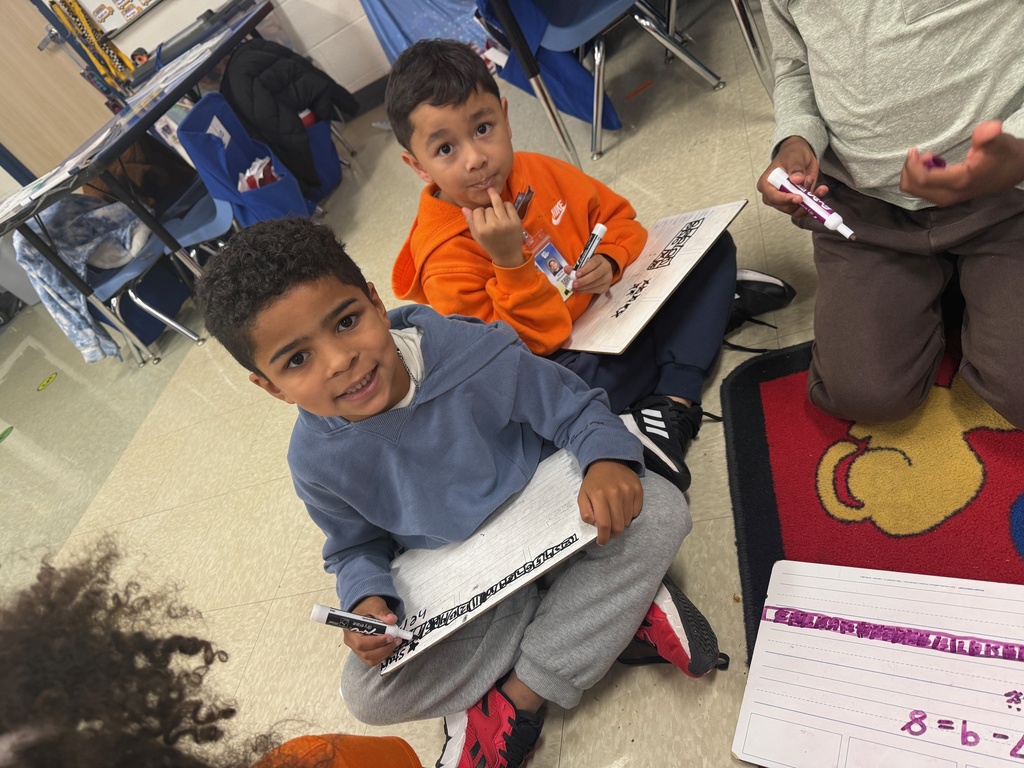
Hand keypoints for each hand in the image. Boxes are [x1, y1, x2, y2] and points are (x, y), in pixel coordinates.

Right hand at [343, 596, 404, 666]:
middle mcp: (351, 642)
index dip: (376, 642)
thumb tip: (392, 619)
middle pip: (366, 654)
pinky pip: (374, 659)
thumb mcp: (375, 604)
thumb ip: (382, 612)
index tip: (390, 636)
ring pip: (371, 659)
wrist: (366, 608)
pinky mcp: (364, 652)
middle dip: (383, 648)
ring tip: (395, 641)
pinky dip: (384, 654)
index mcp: (350, 630)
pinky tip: (390, 645)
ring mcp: (357, 649)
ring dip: (385, 652)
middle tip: (396, 639)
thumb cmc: (367, 606)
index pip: (360, 643)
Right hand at [462, 187, 525, 267]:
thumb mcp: (477, 237)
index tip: (482, 217)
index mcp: (482, 230)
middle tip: (491, 219)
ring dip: (496, 204)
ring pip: (497, 204)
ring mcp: (506, 223)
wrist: (508, 255)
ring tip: (495, 204)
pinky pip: (509, 205)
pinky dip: (506, 205)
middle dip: (488, 211)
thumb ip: (470, 222)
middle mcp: (493, 225)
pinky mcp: (516, 221)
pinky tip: (504, 210)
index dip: (479, 212)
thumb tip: (464, 208)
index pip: (477, 211)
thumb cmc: (490, 246)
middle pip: (488, 208)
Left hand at [571, 254, 613, 293]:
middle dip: (583, 280)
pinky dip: (586, 291)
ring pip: (595, 284)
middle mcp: (606, 268)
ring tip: (574, 288)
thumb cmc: (590, 266)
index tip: (577, 274)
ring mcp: (607, 278)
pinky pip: (595, 290)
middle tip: (574, 284)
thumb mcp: (584, 263)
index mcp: (600, 259)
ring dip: (583, 287)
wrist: (602, 271)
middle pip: (595, 275)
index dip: (585, 269)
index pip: (593, 263)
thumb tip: (566, 269)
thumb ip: (575, 267)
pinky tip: (578, 291)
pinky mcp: (606, 287)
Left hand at [578, 460, 643, 545]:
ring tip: (614, 514)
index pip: (604, 524)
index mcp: (599, 495)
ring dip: (621, 522)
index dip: (603, 537)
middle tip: (608, 531)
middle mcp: (615, 493)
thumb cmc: (594, 482)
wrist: (608, 460)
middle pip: (619, 526)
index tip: (602, 541)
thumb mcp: (582, 495)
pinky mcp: (638, 489)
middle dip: (613, 533)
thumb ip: (586, 513)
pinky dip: (630, 514)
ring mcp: (629, 491)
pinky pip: (637, 512)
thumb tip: (596, 526)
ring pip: (628, 520)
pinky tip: (622, 506)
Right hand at [756, 135, 828, 216]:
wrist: (800, 155)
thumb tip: (797, 179)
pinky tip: (822, 190)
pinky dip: (815, 201)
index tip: (799, 198)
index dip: (785, 199)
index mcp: (766, 184)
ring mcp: (785, 201)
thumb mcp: (794, 157)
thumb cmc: (792, 154)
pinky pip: (805, 208)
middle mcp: (773, 195)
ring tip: (819, 187)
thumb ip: (795, 168)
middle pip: (785, 207)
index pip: (772, 197)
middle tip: (810, 185)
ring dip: (810, 201)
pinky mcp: (796, 203)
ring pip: (796, 210)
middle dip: (801, 200)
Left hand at [900, 120, 1023, 205]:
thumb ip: (989, 135)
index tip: (914, 150)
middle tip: (918, 153)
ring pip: (915, 191)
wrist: (1013, 171)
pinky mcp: (946, 197)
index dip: (912, 165)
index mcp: (959, 181)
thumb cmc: (1004, 155)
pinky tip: (931, 165)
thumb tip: (991, 127)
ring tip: (926, 158)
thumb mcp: (999, 141)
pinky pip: (922, 191)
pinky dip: (919, 178)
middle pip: (913, 187)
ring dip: (913, 173)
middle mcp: (950, 194)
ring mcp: (947, 198)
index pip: (923, 179)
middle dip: (909, 169)